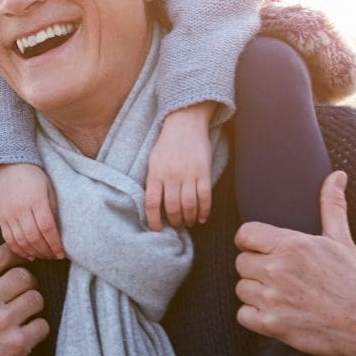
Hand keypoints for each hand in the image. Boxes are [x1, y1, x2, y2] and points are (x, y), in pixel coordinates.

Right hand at [0, 163, 64, 259]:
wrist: (8, 165)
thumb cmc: (33, 176)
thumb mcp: (49, 187)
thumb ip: (53, 209)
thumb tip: (58, 232)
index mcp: (36, 200)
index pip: (47, 228)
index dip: (55, 244)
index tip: (62, 253)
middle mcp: (21, 209)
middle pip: (34, 238)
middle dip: (46, 251)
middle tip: (54, 256)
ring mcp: (8, 214)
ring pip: (21, 241)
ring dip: (34, 253)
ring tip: (44, 255)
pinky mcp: (0, 218)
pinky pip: (8, 239)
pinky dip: (19, 250)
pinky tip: (28, 254)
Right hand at [0, 245, 48, 355]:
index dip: (13, 255)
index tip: (17, 260)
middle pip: (23, 275)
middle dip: (25, 282)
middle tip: (21, 292)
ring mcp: (0, 322)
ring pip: (36, 298)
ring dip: (33, 305)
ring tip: (24, 313)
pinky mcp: (15, 345)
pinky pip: (42, 326)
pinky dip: (37, 329)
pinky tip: (25, 334)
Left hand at [145, 102, 214, 230]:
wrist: (184, 124)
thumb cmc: (166, 145)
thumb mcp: (153, 161)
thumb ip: (153, 181)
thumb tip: (153, 205)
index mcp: (155, 173)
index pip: (151, 203)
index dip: (153, 220)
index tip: (157, 230)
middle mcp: (170, 176)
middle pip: (172, 207)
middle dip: (175, 221)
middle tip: (177, 225)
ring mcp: (188, 174)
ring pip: (189, 205)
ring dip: (189, 218)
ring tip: (189, 222)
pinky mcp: (203, 172)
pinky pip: (205, 197)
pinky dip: (204, 211)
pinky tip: (202, 217)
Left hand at [235, 170, 355, 355]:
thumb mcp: (342, 240)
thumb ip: (331, 205)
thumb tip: (337, 175)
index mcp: (291, 245)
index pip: (244, 234)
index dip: (253, 243)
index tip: (265, 251)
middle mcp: (278, 269)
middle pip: (241, 262)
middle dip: (257, 269)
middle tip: (280, 276)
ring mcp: (274, 298)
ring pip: (242, 288)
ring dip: (256, 293)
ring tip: (281, 294)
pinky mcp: (273, 325)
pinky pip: (243, 315)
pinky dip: (255, 316)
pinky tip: (276, 313)